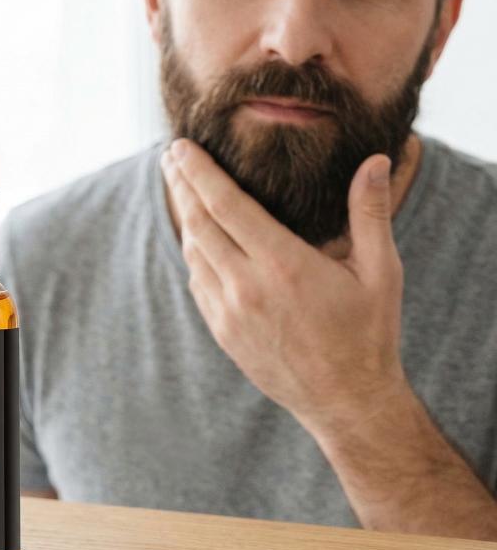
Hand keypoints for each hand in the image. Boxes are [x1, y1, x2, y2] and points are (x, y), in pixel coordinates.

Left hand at [160, 139, 408, 437]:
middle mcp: (246, 287)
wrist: (344, 400)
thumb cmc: (367, 334)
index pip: (225, 206)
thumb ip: (370, 213)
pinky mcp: (223, 334)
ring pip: (193, 256)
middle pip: (198, 225)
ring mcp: (229, 314)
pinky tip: (198, 243)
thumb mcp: (380, 272)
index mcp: (282, 264)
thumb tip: (376, 161)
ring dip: (185, 220)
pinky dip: (194, 257)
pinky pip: (198, 285)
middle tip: (170, 158)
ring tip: (182, 192)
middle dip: (181, 186)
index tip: (179, 149)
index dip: (198, 173)